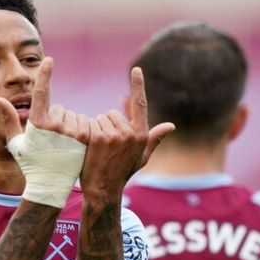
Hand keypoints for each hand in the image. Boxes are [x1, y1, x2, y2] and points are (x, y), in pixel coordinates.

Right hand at [0, 57, 89, 207]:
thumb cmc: (30, 164)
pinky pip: (84, 123)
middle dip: (55, 119)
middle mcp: (55, 126)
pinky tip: (74, 146)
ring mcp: (72, 131)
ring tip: (62, 146)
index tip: (49, 60)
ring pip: (72, 115)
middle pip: (58, 108)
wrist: (50, 186)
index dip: (45, 74)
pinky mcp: (85, 137)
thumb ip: (8, 120)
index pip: (41, 93)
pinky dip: (79, 130)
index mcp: (37, 124)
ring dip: (68, 125)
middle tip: (51, 141)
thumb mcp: (15, 144)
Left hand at [80, 67, 174, 202]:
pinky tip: (90, 147)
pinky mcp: (100, 138)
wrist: (103, 189)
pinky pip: (92, 123)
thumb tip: (171, 126)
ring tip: (99, 149)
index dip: (138, 85)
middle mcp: (131, 133)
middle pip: (112, 113)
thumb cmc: (122, 173)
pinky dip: (88, 132)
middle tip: (106, 146)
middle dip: (107, 125)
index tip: (136, 69)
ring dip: (97, 129)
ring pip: (101, 119)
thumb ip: (154, 139)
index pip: (140, 104)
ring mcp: (115, 135)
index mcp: (142, 135)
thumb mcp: (142, 157)